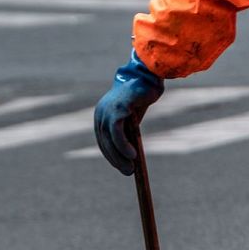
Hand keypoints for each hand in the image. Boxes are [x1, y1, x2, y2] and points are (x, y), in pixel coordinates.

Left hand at [94, 51, 163, 175]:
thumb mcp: (132, 118)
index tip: (122, 167)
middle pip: (104, 142)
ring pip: (110, 140)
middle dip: (116, 160)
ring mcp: (106, 111)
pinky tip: (133, 156)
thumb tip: (130, 155)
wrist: (147, 77)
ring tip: (131, 168)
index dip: (112, 156)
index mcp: (101, 115)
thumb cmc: (141, 97)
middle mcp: (100, 113)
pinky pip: (117, 133)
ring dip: (120, 157)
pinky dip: (123, 146)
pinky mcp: (116, 110)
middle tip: (128, 172)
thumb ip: (128, 132)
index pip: (103, 140)